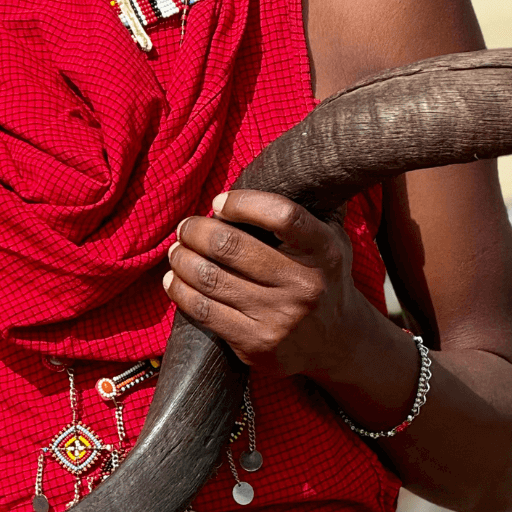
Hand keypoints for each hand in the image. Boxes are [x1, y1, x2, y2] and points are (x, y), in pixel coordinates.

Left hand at [162, 188, 368, 379]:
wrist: (338, 343)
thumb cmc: (323, 279)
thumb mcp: (331, 241)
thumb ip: (306, 210)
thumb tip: (274, 167)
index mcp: (324, 251)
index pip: (281, 215)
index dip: (243, 202)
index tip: (219, 202)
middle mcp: (304, 285)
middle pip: (230, 247)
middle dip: (196, 230)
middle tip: (186, 226)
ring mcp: (279, 318)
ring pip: (210, 278)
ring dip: (182, 259)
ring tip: (176, 250)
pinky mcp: (256, 345)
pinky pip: (204, 312)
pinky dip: (180, 291)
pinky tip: (173, 279)